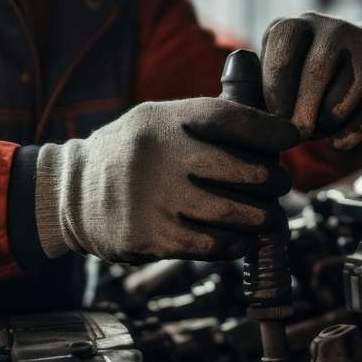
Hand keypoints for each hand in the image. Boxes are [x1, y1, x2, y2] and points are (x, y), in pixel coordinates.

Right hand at [34, 98, 297, 262]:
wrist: (69, 194)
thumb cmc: (131, 156)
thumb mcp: (154, 121)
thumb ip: (202, 121)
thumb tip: (267, 125)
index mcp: (162, 120)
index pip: (226, 117)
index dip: (266, 128)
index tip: (292, 137)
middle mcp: (156, 155)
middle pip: (239, 168)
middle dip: (271, 179)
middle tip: (281, 184)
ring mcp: (151, 198)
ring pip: (230, 211)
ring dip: (260, 217)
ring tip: (269, 217)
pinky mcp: (147, 236)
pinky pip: (208, 244)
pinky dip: (234, 244)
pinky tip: (242, 240)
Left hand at [261, 12, 361, 148]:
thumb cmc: (302, 80)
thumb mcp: (275, 74)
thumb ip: (251, 88)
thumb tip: (238, 106)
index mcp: (298, 26)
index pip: (283, 50)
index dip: (276, 89)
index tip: (274, 117)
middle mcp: (334, 30)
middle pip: (317, 72)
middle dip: (302, 111)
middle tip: (295, 135)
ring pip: (342, 97)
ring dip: (325, 125)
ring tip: (316, 131)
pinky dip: (348, 135)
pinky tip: (336, 141)